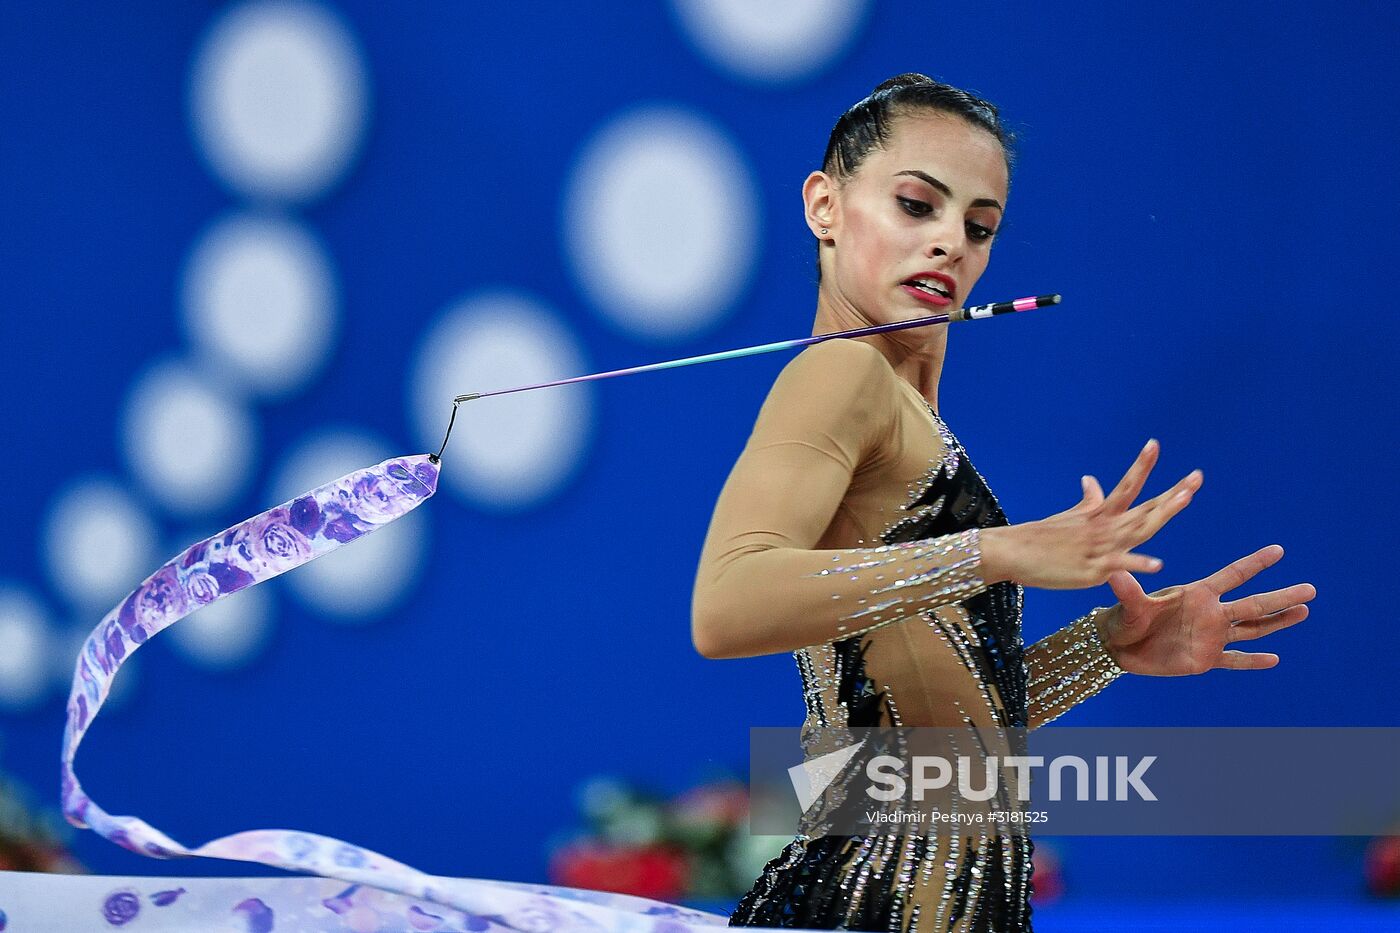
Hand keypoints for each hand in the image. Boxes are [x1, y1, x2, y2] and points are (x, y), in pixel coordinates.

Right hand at [981, 439, 1202, 588]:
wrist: (1012, 552)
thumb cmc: (1039, 537)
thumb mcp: (1067, 517)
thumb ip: (1087, 501)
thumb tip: (1091, 478)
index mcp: (1098, 514)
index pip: (1126, 485)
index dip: (1142, 465)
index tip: (1154, 443)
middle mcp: (1103, 527)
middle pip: (1145, 507)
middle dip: (1173, 493)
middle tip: (1197, 477)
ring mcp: (1099, 547)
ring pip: (1139, 529)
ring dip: (1163, 513)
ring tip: (1185, 499)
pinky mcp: (1091, 570)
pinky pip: (1119, 566)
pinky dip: (1138, 564)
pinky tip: (1158, 564)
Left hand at [1097, 545, 1315, 674]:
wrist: (1119, 647)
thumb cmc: (1122, 618)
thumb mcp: (1128, 605)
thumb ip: (1127, 591)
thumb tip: (1114, 573)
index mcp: (1196, 594)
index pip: (1232, 576)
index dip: (1254, 564)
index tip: (1278, 550)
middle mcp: (1210, 613)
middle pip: (1253, 604)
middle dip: (1281, 597)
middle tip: (1311, 589)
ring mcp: (1210, 636)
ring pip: (1252, 628)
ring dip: (1277, 622)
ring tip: (1304, 611)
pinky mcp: (1204, 659)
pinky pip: (1233, 659)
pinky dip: (1252, 661)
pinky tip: (1273, 659)